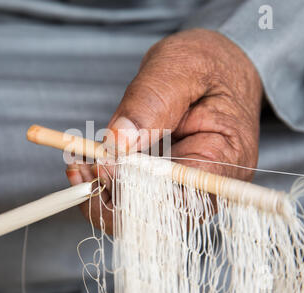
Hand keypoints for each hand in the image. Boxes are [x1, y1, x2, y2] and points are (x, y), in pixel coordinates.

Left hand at [66, 29, 262, 232]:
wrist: (215, 67)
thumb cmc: (207, 63)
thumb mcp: (180, 69)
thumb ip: (151, 103)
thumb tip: (117, 144)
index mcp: (225, 159)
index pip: (179, 198)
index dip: (135, 190)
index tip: (101, 164)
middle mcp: (206, 184)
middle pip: (157, 217)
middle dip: (110, 199)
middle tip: (78, 168)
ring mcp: (184, 186)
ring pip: (141, 213)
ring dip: (103, 196)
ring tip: (78, 165)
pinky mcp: (165, 181)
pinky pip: (135, 196)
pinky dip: (107, 186)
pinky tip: (88, 164)